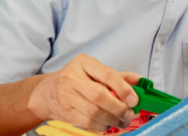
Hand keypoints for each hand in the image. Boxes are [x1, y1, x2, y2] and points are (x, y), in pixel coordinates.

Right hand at [26, 55, 140, 133]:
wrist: (47, 92)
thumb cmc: (75, 79)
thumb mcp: (94, 71)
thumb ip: (118, 76)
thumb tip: (141, 81)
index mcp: (83, 62)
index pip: (107, 74)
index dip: (124, 89)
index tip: (134, 100)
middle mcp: (72, 77)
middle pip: (100, 95)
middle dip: (119, 108)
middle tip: (128, 114)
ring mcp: (66, 95)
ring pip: (94, 112)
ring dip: (112, 120)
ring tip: (121, 121)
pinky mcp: (65, 112)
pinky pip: (88, 123)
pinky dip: (102, 126)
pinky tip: (107, 124)